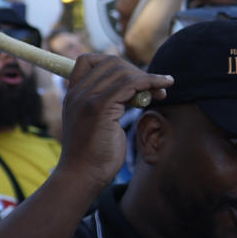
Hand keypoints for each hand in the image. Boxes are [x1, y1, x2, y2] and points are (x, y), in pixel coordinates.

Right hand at [58, 54, 171, 191]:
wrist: (82, 177)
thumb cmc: (94, 156)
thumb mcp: (97, 124)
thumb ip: (107, 105)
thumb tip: (131, 92)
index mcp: (73, 95)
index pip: (89, 60)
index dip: (116, 64)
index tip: (134, 79)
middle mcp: (77, 93)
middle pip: (110, 63)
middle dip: (137, 72)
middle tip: (157, 87)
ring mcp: (86, 99)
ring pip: (122, 72)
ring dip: (148, 78)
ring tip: (162, 92)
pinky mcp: (99, 108)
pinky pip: (129, 84)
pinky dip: (150, 82)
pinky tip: (163, 88)